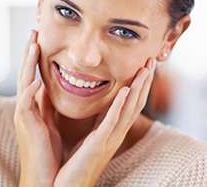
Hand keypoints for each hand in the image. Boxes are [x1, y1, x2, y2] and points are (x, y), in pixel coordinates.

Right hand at [14, 30, 62, 186]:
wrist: (47, 179)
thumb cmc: (50, 151)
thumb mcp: (50, 122)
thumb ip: (47, 105)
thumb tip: (49, 88)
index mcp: (33, 106)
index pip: (33, 74)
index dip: (35, 57)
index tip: (39, 40)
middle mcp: (26, 107)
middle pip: (25, 73)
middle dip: (29, 53)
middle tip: (33, 32)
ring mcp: (24, 115)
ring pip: (24, 83)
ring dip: (28, 64)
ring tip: (33, 45)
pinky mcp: (26, 126)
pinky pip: (26, 105)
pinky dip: (30, 92)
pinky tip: (36, 81)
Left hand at [15, 30, 155, 186]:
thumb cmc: (71, 161)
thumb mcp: (83, 133)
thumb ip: (87, 116)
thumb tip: (82, 94)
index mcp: (109, 130)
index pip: (128, 104)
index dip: (137, 85)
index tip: (142, 67)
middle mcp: (114, 133)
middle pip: (135, 104)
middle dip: (144, 82)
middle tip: (151, 62)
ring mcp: (109, 139)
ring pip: (129, 110)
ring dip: (138, 89)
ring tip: (146, 69)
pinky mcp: (98, 145)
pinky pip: (111, 122)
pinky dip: (120, 106)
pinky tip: (126, 91)